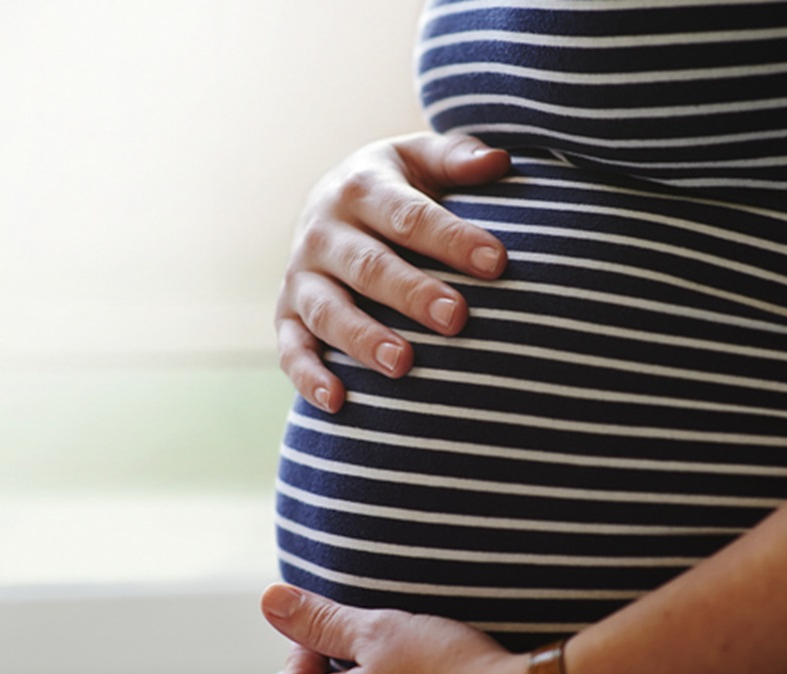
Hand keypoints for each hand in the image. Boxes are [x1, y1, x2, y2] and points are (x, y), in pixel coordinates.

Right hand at [276, 133, 510, 412]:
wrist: (335, 203)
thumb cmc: (398, 187)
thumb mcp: (421, 160)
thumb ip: (457, 159)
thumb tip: (499, 161)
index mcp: (362, 188)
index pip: (410, 215)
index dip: (452, 238)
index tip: (496, 261)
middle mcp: (324, 231)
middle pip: (370, 266)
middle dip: (412, 293)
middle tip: (457, 318)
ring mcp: (302, 276)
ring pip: (328, 311)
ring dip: (363, 339)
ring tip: (403, 364)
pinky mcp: (287, 314)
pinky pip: (291, 348)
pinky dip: (308, 375)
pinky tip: (338, 401)